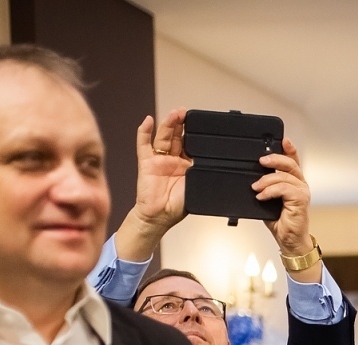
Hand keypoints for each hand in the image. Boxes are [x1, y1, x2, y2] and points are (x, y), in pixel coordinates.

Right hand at [135, 111, 190, 229]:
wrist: (161, 217)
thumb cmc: (179, 205)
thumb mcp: (197, 184)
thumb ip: (201, 170)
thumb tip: (214, 158)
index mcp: (187, 165)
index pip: (190, 143)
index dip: (193, 133)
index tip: (199, 122)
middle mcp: (173, 160)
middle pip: (176, 136)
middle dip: (181, 124)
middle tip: (186, 113)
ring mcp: (159, 159)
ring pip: (163, 137)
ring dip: (168, 124)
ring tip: (174, 114)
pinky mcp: (146, 162)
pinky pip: (143, 144)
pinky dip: (144, 132)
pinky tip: (148, 121)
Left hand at [255, 138, 316, 273]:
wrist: (288, 240)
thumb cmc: (280, 220)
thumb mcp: (267, 198)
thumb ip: (264, 185)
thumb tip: (251, 176)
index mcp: (293, 181)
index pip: (293, 160)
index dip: (289, 148)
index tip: (282, 139)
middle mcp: (300, 184)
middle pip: (289, 163)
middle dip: (274, 158)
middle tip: (260, 161)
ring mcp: (302, 192)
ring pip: (284, 176)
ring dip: (266, 180)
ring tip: (255, 188)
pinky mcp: (301, 200)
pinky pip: (284, 188)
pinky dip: (270, 191)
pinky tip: (262, 196)